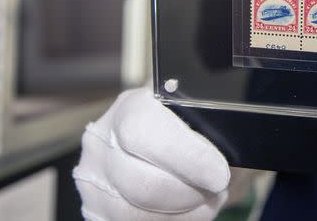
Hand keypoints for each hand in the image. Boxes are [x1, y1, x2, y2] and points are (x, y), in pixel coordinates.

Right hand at [73, 88, 229, 220]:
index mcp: (132, 106)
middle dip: (190, 193)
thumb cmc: (194, 130)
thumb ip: (211, 126)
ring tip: (204, 199)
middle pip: (142, 182)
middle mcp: (102, 139)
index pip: (143, 131)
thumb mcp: (206, 115)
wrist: (173, 148)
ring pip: (135, 213)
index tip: (219, 174)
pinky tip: (185, 210)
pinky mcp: (95, 207)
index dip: (187, 157)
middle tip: (216, 189)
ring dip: (182, 212)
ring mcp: (94, 176)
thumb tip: (222, 151)